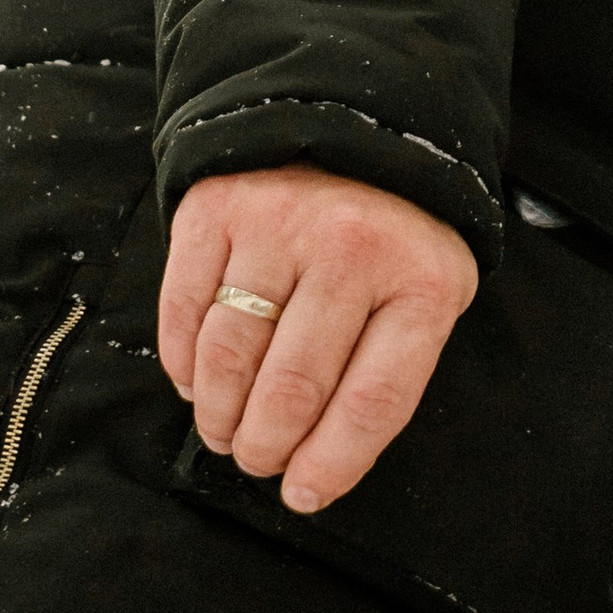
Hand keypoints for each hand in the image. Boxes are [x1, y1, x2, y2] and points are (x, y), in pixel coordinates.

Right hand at [158, 166, 479, 514]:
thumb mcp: (428, 288)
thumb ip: (386, 364)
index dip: (332, 463)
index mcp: (421, 280)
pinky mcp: (218, 208)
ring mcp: (280, 224)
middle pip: (292, 388)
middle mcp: (351, 249)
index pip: (372, 400)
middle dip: (265, 446)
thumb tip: (315, 469)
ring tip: (224, 431)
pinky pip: (186, 309)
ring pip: (231, 356)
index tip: (302, 496)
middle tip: (256, 459)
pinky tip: (195, 384)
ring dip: (219, 413)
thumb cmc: (394, 231)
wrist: (355, 115)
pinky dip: (183, 362)